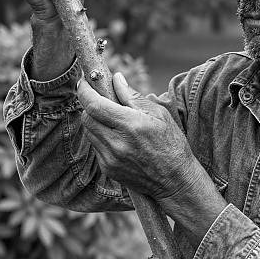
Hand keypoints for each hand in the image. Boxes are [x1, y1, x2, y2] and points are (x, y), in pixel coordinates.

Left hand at [76, 73, 199, 201]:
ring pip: (89, 132)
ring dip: (95, 120)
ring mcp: (110, 158)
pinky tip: (118, 136)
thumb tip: (116, 79)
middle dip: (89, 105)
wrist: (175, 180)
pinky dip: (102, 136)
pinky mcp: (108, 169)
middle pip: (86, 118)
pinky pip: (96, 146)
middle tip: (100, 98)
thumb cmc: (171, 143)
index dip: (85, 91)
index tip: (84, 82)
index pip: (95, 105)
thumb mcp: (159, 114)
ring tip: (112, 118)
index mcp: (131, 125)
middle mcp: (117, 143)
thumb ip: (133, 96)